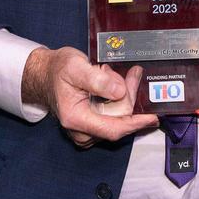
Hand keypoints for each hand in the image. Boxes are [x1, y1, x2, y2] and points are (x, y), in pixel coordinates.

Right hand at [22, 46, 157, 147]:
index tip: (153, 117)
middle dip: (129, 95)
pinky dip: (118, 100)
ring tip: (111, 74)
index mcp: (75, 119)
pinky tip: (112, 85)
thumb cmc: (58, 70)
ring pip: (119, 118)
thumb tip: (119, 92)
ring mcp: (86, 132)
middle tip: (132, 72)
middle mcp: (81, 131)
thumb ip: (97, 80)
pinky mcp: (92, 127)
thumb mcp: (76, 67)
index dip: (136, 123)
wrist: (45, 75)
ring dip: (123, 96)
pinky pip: (114, 117)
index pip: (113, 128)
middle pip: (120, 120)